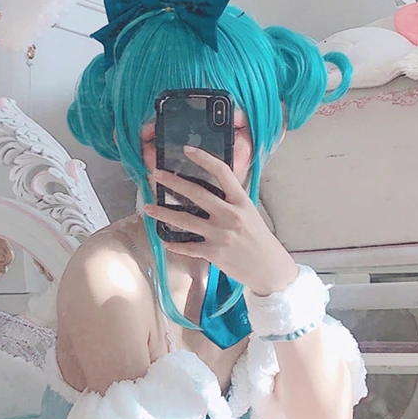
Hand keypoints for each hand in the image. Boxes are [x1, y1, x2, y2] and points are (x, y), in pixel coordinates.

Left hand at [144, 146, 297, 295]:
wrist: (269, 268)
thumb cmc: (259, 239)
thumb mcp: (250, 212)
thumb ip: (232, 200)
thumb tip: (212, 188)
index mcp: (241, 201)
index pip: (222, 172)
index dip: (204, 158)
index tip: (187, 150)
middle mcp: (230, 215)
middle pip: (197, 193)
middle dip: (173, 182)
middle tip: (156, 174)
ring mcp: (220, 234)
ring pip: (184, 220)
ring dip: (163, 213)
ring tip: (147, 208)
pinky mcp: (213, 253)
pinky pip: (187, 246)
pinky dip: (174, 244)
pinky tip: (164, 240)